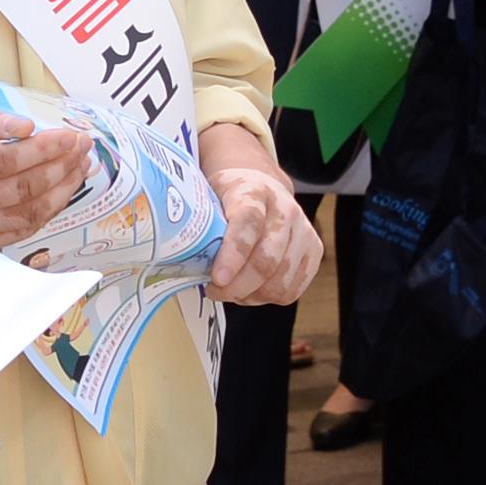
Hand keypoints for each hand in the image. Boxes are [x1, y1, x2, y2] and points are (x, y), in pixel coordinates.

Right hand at [0, 90, 93, 248]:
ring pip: (26, 214)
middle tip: (84, 145)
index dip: (44, 150)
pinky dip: (47, 210)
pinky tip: (62, 187)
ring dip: (62, 189)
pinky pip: (20, 230)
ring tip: (81, 164)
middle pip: (20, 189)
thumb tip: (26, 128)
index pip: (3, 161)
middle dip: (60, 166)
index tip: (71, 136)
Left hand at [198, 132, 321, 304]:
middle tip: (214, 291)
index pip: (248, 223)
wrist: (263, 186)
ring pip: (280, 281)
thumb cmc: (227, 198)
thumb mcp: (208, 197)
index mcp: (254, 191)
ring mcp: (304, 230)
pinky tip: (252, 290)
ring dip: (251, 295)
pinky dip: (268, 298)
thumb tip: (171, 257)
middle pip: (267, 260)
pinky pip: (292, 289)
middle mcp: (285, 209)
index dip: (233, 254)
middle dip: (237, 286)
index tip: (216, 279)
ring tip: (232, 291)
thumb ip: (198, 224)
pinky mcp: (314, 251)